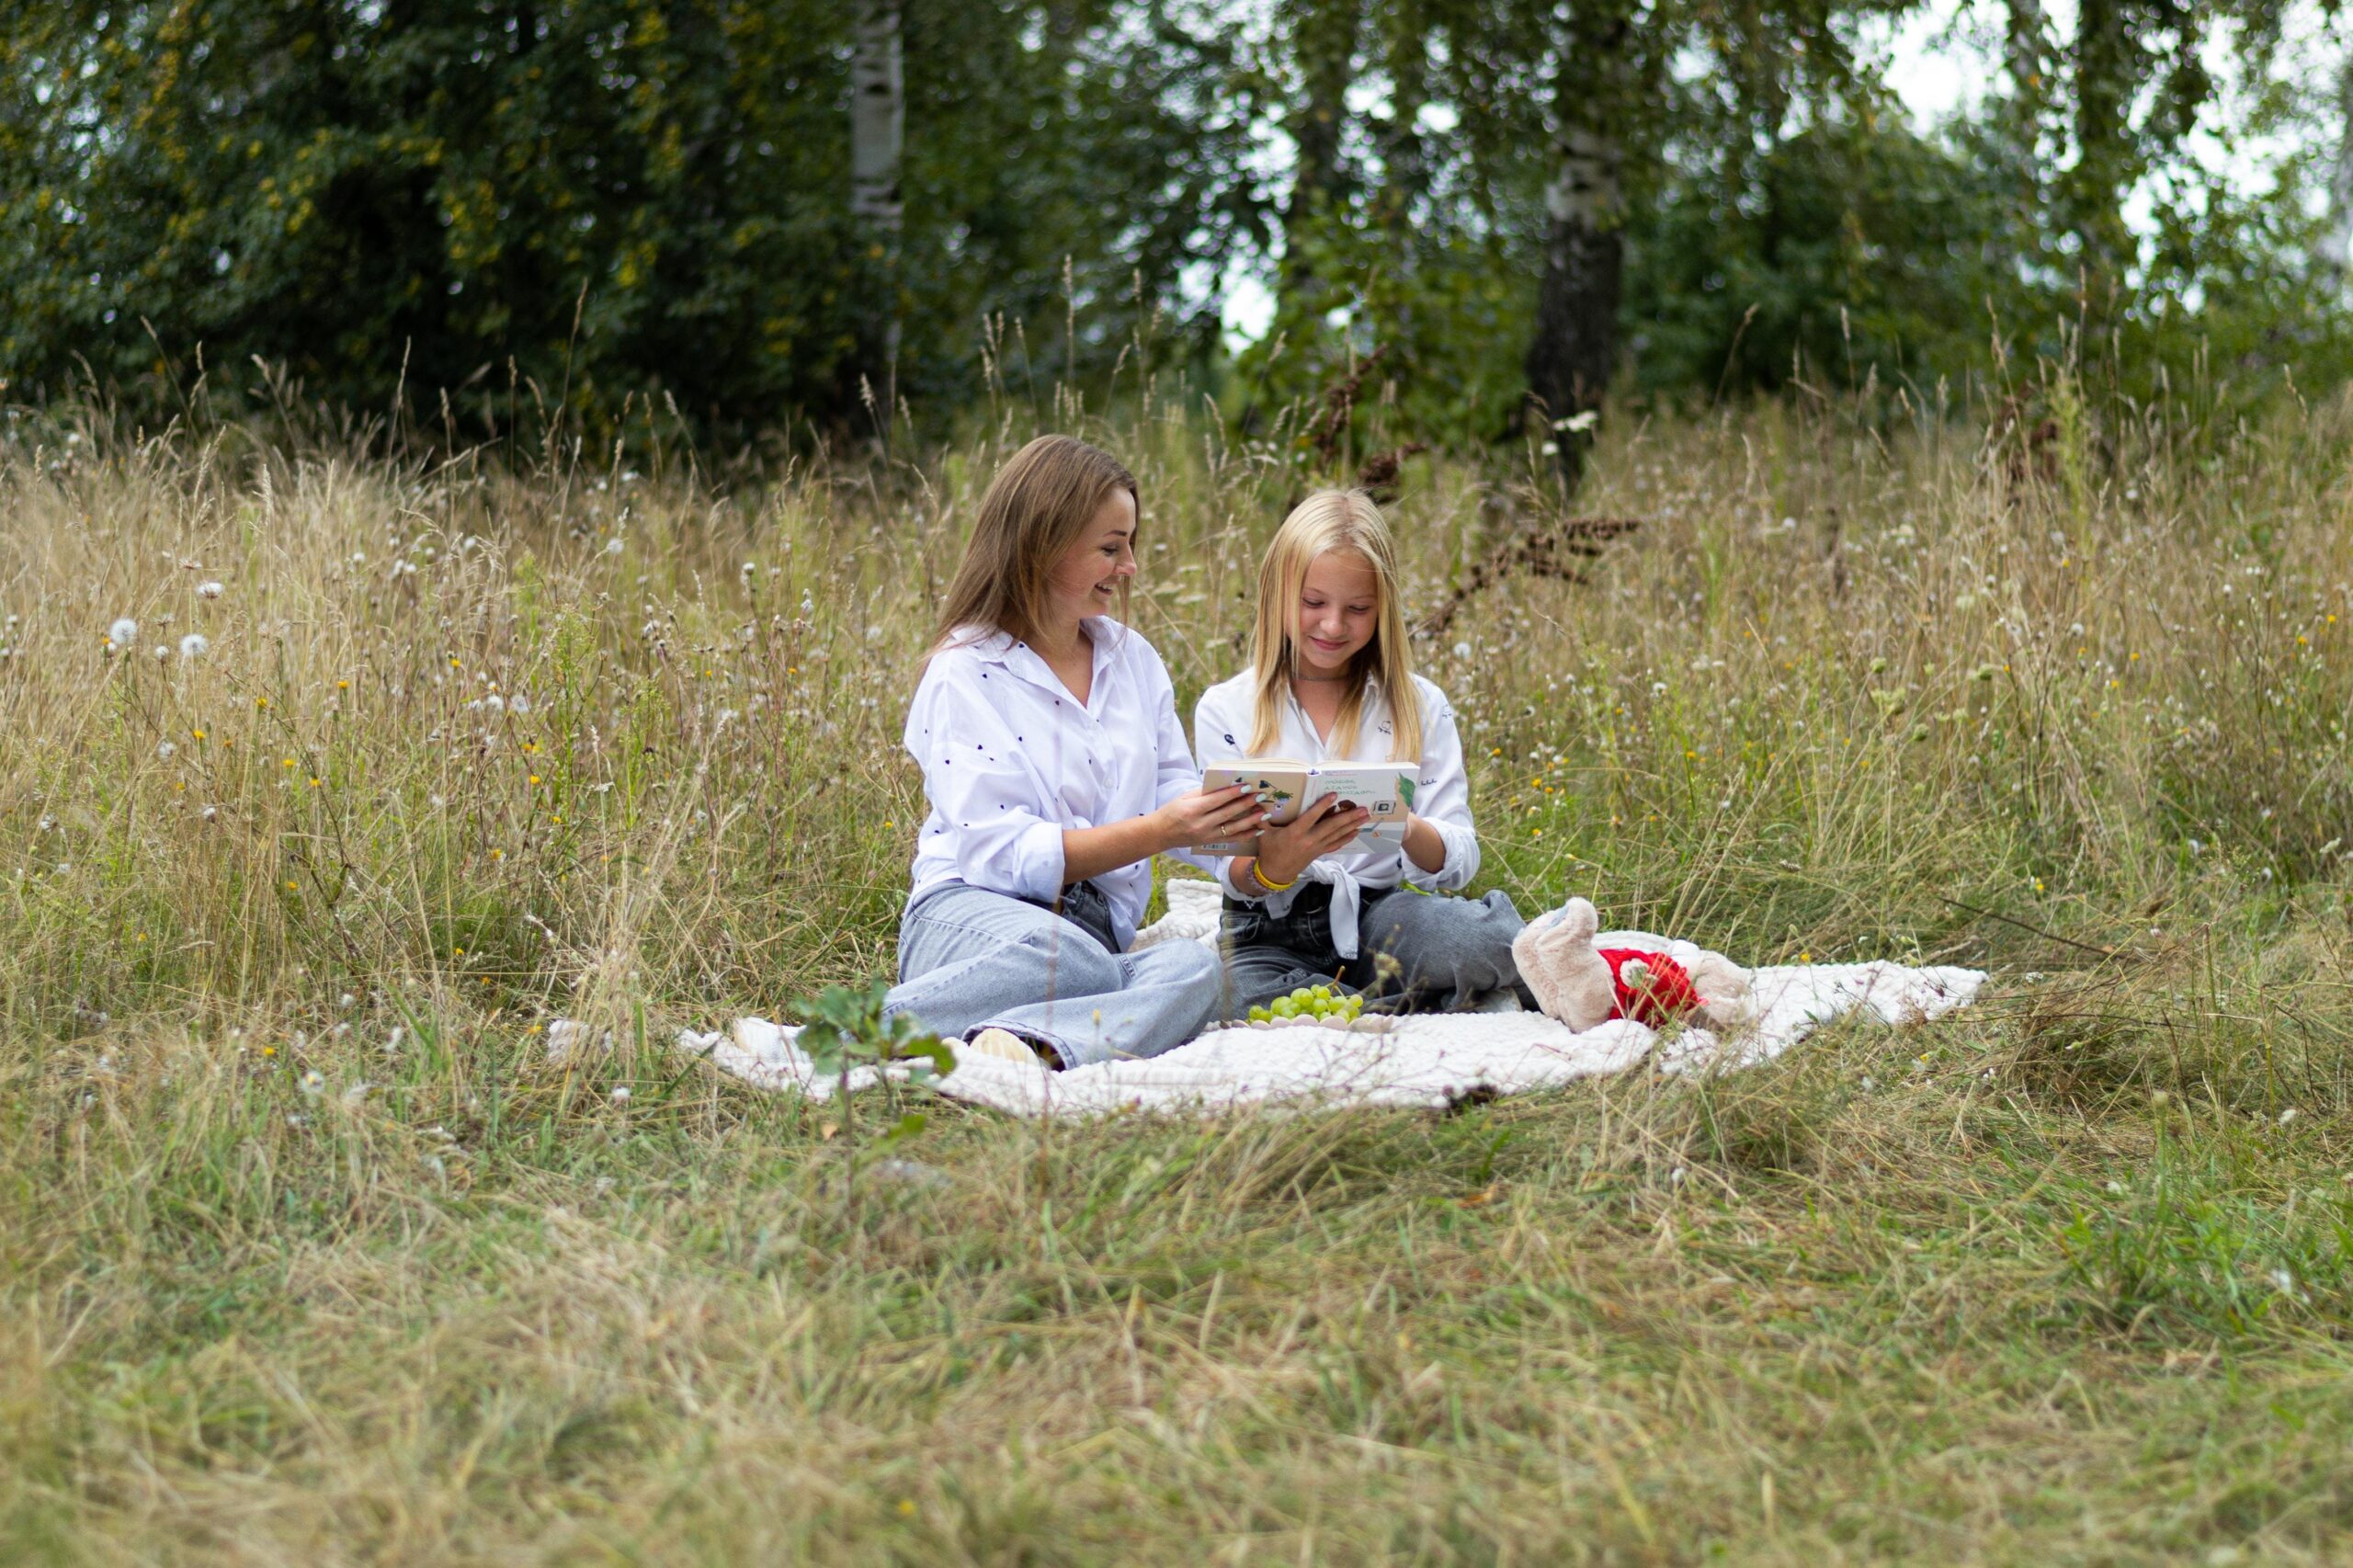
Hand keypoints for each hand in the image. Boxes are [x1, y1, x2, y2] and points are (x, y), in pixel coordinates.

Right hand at [1154, 783, 1266, 851]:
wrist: (1160, 834)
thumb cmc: (1172, 811)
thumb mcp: (1184, 797)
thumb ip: (1204, 792)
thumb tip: (1226, 785)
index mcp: (1192, 810)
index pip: (1216, 800)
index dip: (1233, 793)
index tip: (1247, 786)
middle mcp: (1200, 824)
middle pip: (1228, 813)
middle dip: (1246, 804)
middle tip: (1261, 796)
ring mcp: (1206, 836)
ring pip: (1233, 828)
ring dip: (1251, 821)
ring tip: (1264, 813)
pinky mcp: (1210, 843)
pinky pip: (1232, 839)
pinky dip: (1246, 835)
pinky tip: (1258, 830)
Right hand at [1253, 794, 1368, 884]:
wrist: (1275, 873)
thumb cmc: (1269, 851)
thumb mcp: (1264, 834)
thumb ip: (1263, 818)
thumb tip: (1256, 802)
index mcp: (1295, 833)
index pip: (1312, 816)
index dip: (1323, 805)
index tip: (1334, 795)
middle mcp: (1309, 840)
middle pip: (1332, 826)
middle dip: (1348, 817)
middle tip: (1363, 808)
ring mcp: (1316, 847)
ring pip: (1337, 835)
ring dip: (1352, 825)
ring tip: (1365, 817)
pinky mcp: (1319, 853)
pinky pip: (1336, 844)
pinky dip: (1346, 838)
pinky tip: (1356, 831)